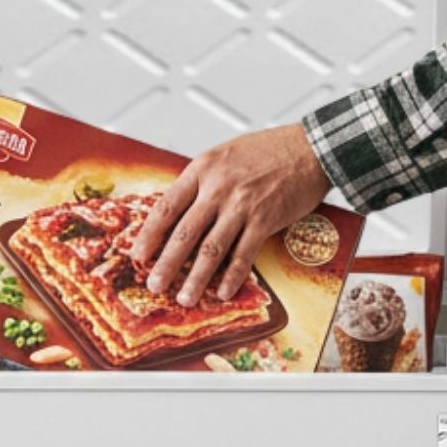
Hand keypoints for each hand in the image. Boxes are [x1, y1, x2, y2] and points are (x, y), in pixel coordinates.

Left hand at [130, 122, 332, 304]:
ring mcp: (241, 205)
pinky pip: (243, 255)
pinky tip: (223, 292)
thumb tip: (180, 214)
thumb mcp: (223, 156)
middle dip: (166, 264)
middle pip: (184, 233)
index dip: (149, 234)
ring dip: (196, 278)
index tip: (137, 254)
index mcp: (202, 169)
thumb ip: (202, 182)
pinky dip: (232, 277)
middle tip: (154, 286)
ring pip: (211, 249)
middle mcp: (218, 188)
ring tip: (185, 298)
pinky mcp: (265, 219)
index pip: (167, 206)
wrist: (309, 148)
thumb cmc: (268, 151)